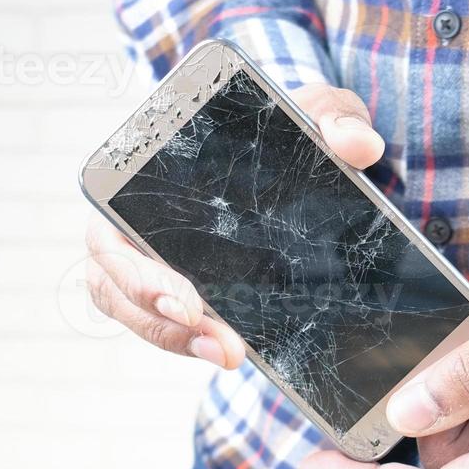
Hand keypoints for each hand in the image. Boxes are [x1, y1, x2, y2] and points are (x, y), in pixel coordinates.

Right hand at [83, 82, 383, 367]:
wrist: (301, 149)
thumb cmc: (288, 125)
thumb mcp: (314, 111)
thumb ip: (331, 114)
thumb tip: (359, 144)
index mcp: (144, 172)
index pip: (110, 225)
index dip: (134, 270)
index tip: (185, 299)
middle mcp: (135, 219)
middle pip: (116, 284)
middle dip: (162, 321)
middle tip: (219, 345)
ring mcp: (154, 259)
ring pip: (139, 313)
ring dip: (179, 341)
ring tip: (230, 357)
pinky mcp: (186, 288)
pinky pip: (171, 324)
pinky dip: (196, 343)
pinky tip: (233, 353)